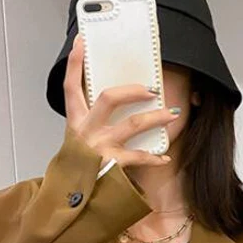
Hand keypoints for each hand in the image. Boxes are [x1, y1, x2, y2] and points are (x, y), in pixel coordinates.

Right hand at [63, 34, 178, 169]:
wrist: (74, 200)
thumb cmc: (81, 168)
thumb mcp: (78, 140)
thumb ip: (90, 120)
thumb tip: (112, 104)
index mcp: (75, 121)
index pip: (71, 86)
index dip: (75, 63)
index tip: (81, 41)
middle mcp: (85, 131)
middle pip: (108, 98)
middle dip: (133, 90)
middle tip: (152, 89)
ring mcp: (99, 147)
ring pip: (132, 125)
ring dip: (155, 118)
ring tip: (172, 114)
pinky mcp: (111, 166)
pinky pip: (139, 157)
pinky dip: (154, 157)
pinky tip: (164, 157)